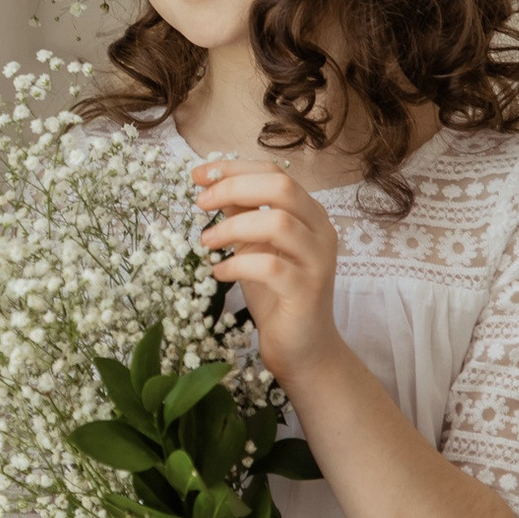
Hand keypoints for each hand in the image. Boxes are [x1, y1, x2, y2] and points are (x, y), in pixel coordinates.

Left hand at [192, 158, 344, 386]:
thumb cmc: (276, 296)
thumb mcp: (254, 248)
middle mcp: (320, 231)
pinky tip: (218, 272)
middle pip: (281, 187)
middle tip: (200, 204)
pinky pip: (270, 266)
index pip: (274, 173)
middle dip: (233, 188)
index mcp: (309, 214)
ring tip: (205, 242)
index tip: (198, 175)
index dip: (234, 168)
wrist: (304, 349)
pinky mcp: (307, 291)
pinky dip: (237, 264)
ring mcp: (318, 261)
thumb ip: (241, 216)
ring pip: (278, 223)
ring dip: (232, 227)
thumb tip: (212, 185)